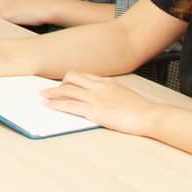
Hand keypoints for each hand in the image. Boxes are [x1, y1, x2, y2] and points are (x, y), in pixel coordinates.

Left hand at [41, 72, 157, 134]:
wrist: (149, 115)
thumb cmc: (141, 109)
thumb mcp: (125, 95)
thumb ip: (113, 94)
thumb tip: (106, 99)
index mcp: (107, 82)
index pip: (84, 76)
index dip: (71, 79)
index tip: (63, 82)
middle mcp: (99, 87)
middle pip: (72, 78)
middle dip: (59, 84)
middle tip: (49, 89)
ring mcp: (95, 98)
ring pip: (67, 90)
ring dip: (52, 93)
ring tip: (42, 96)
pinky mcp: (94, 111)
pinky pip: (69, 106)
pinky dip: (56, 105)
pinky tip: (48, 106)